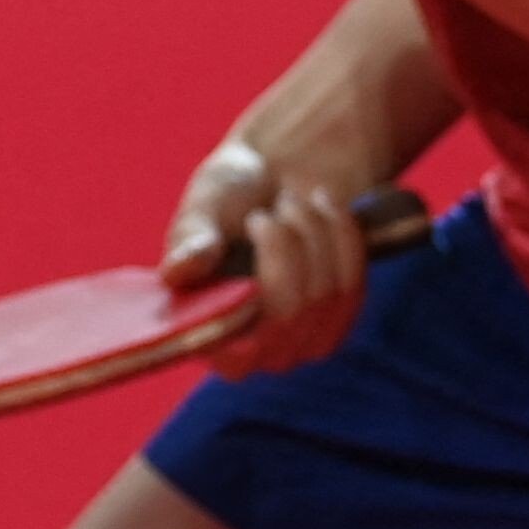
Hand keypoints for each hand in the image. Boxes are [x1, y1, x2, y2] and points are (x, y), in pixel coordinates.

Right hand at [163, 140, 371, 377]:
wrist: (278, 175)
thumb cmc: (229, 196)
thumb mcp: (202, 209)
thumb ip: (189, 240)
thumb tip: (176, 274)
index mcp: (201, 329)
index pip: (232, 353)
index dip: (247, 313)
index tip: (251, 260)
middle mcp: (251, 349)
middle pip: (286, 315)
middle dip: (283, 247)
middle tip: (265, 212)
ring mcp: (300, 340)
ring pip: (324, 296)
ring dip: (311, 233)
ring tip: (290, 202)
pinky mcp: (340, 320)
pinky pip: (353, 282)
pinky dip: (340, 234)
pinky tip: (322, 207)